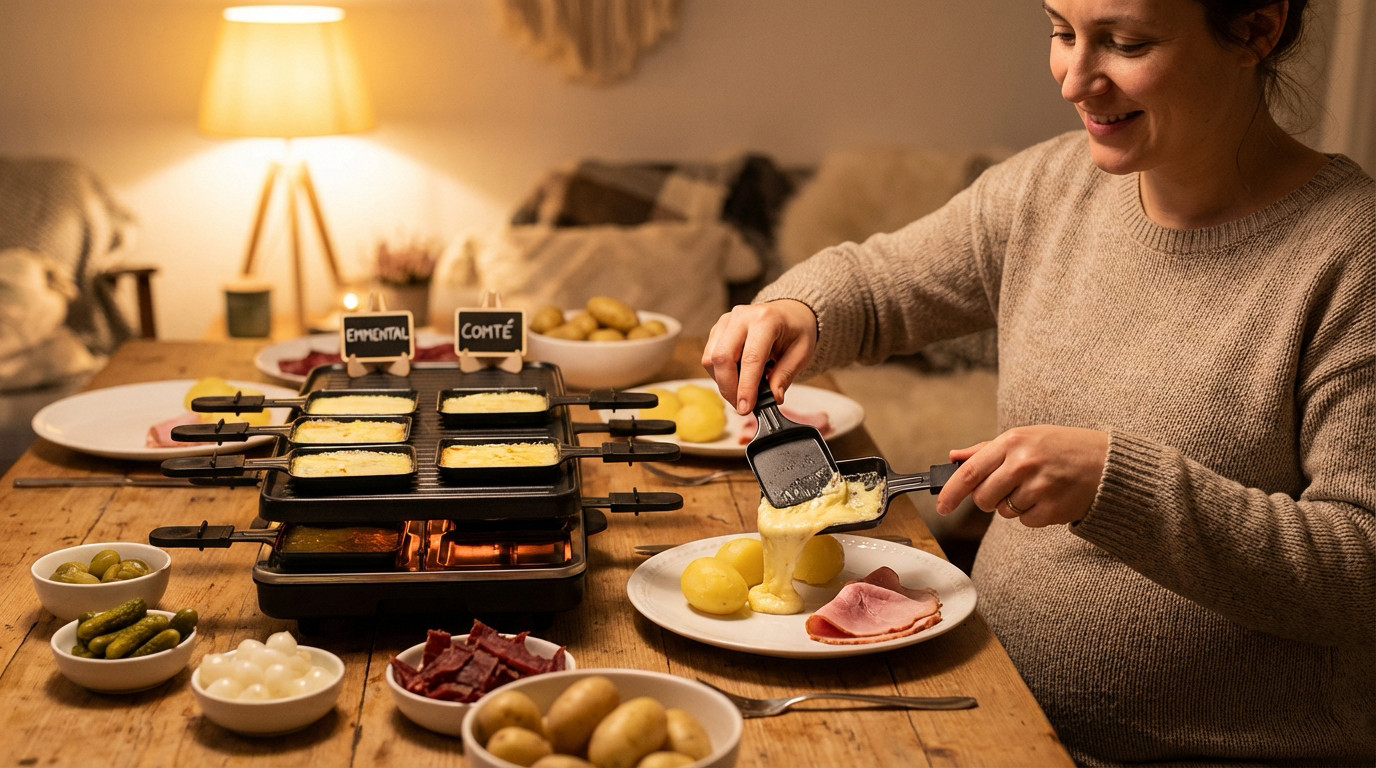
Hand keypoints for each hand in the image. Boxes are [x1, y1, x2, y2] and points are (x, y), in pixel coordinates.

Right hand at [700, 300, 817, 413]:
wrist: (789, 312)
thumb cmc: (795, 330)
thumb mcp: (801, 353)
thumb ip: (785, 375)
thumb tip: (773, 397)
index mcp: (766, 320)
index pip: (750, 358)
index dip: (746, 387)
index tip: (746, 408)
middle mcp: (741, 317)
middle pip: (722, 357)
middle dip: (729, 388)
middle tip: (741, 406)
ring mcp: (726, 321)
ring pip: (710, 359)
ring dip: (723, 383)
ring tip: (741, 393)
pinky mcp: (717, 329)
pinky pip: (709, 357)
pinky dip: (719, 374)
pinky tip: (736, 379)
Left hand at [935, 425, 1107, 525]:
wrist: (1109, 463)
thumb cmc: (1063, 447)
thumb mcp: (1026, 437)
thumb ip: (987, 449)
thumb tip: (954, 457)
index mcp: (1013, 442)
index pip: (970, 472)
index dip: (951, 492)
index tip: (942, 507)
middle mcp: (1023, 463)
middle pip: (983, 498)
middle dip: (988, 500)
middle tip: (1007, 489)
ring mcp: (1039, 487)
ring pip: (1004, 512)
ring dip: (1013, 506)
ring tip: (1037, 487)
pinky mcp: (1052, 509)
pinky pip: (1026, 522)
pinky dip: (1033, 514)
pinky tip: (1050, 498)